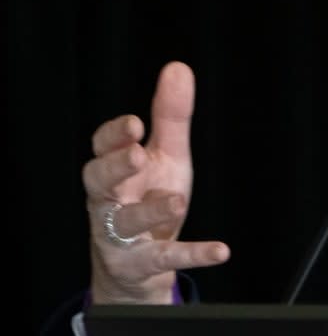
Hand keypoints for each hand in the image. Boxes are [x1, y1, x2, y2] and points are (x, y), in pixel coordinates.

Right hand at [84, 61, 229, 304]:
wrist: (139, 267)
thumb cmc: (149, 198)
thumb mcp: (166, 156)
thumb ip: (170, 117)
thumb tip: (177, 68)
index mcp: (115, 170)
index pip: (102, 148)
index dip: (114, 136)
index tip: (134, 123)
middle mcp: (109, 201)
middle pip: (98, 182)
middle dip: (115, 166)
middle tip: (137, 154)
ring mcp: (120, 237)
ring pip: (126, 222)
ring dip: (150, 211)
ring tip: (175, 201)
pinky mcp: (140, 265)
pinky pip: (164, 259)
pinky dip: (193, 254)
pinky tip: (221, 250)